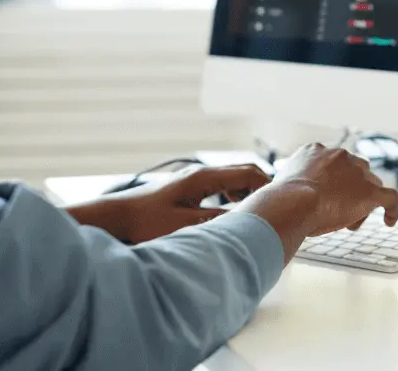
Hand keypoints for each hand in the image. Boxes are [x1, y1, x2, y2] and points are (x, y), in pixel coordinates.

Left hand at [66, 165, 271, 244]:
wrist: (116, 218)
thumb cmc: (145, 221)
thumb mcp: (186, 226)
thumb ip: (219, 221)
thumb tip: (248, 220)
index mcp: (204, 178)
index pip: (248, 173)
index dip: (269, 187)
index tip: (281, 202)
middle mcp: (201, 174)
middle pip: (243, 172)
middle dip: (261, 188)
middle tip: (273, 207)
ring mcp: (194, 179)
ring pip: (232, 178)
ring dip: (247, 192)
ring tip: (254, 211)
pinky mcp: (187, 188)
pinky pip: (220, 185)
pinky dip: (233, 194)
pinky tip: (231, 211)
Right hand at [274, 143, 397, 234]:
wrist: (293, 202)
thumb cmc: (280, 200)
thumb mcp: (280, 184)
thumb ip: (290, 185)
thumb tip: (281, 199)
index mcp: (316, 151)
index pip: (332, 164)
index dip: (331, 182)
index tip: (324, 198)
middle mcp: (340, 155)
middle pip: (353, 172)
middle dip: (347, 191)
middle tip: (335, 212)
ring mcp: (357, 172)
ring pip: (369, 185)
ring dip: (361, 203)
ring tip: (348, 223)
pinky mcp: (370, 191)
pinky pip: (391, 197)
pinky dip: (392, 209)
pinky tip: (390, 221)